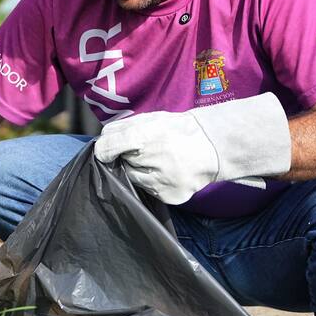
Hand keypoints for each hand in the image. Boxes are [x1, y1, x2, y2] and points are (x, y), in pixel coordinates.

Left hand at [94, 93, 290, 204]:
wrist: (214, 146)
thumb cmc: (178, 130)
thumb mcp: (152, 120)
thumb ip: (124, 128)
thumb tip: (101, 143)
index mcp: (148, 134)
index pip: (110, 145)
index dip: (104, 148)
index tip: (105, 150)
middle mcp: (156, 158)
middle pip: (121, 163)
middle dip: (128, 158)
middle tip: (146, 151)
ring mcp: (164, 180)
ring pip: (133, 178)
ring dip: (139, 171)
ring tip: (159, 161)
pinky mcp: (170, 196)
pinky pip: (147, 191)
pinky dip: (151, 183)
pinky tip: (166, 173)